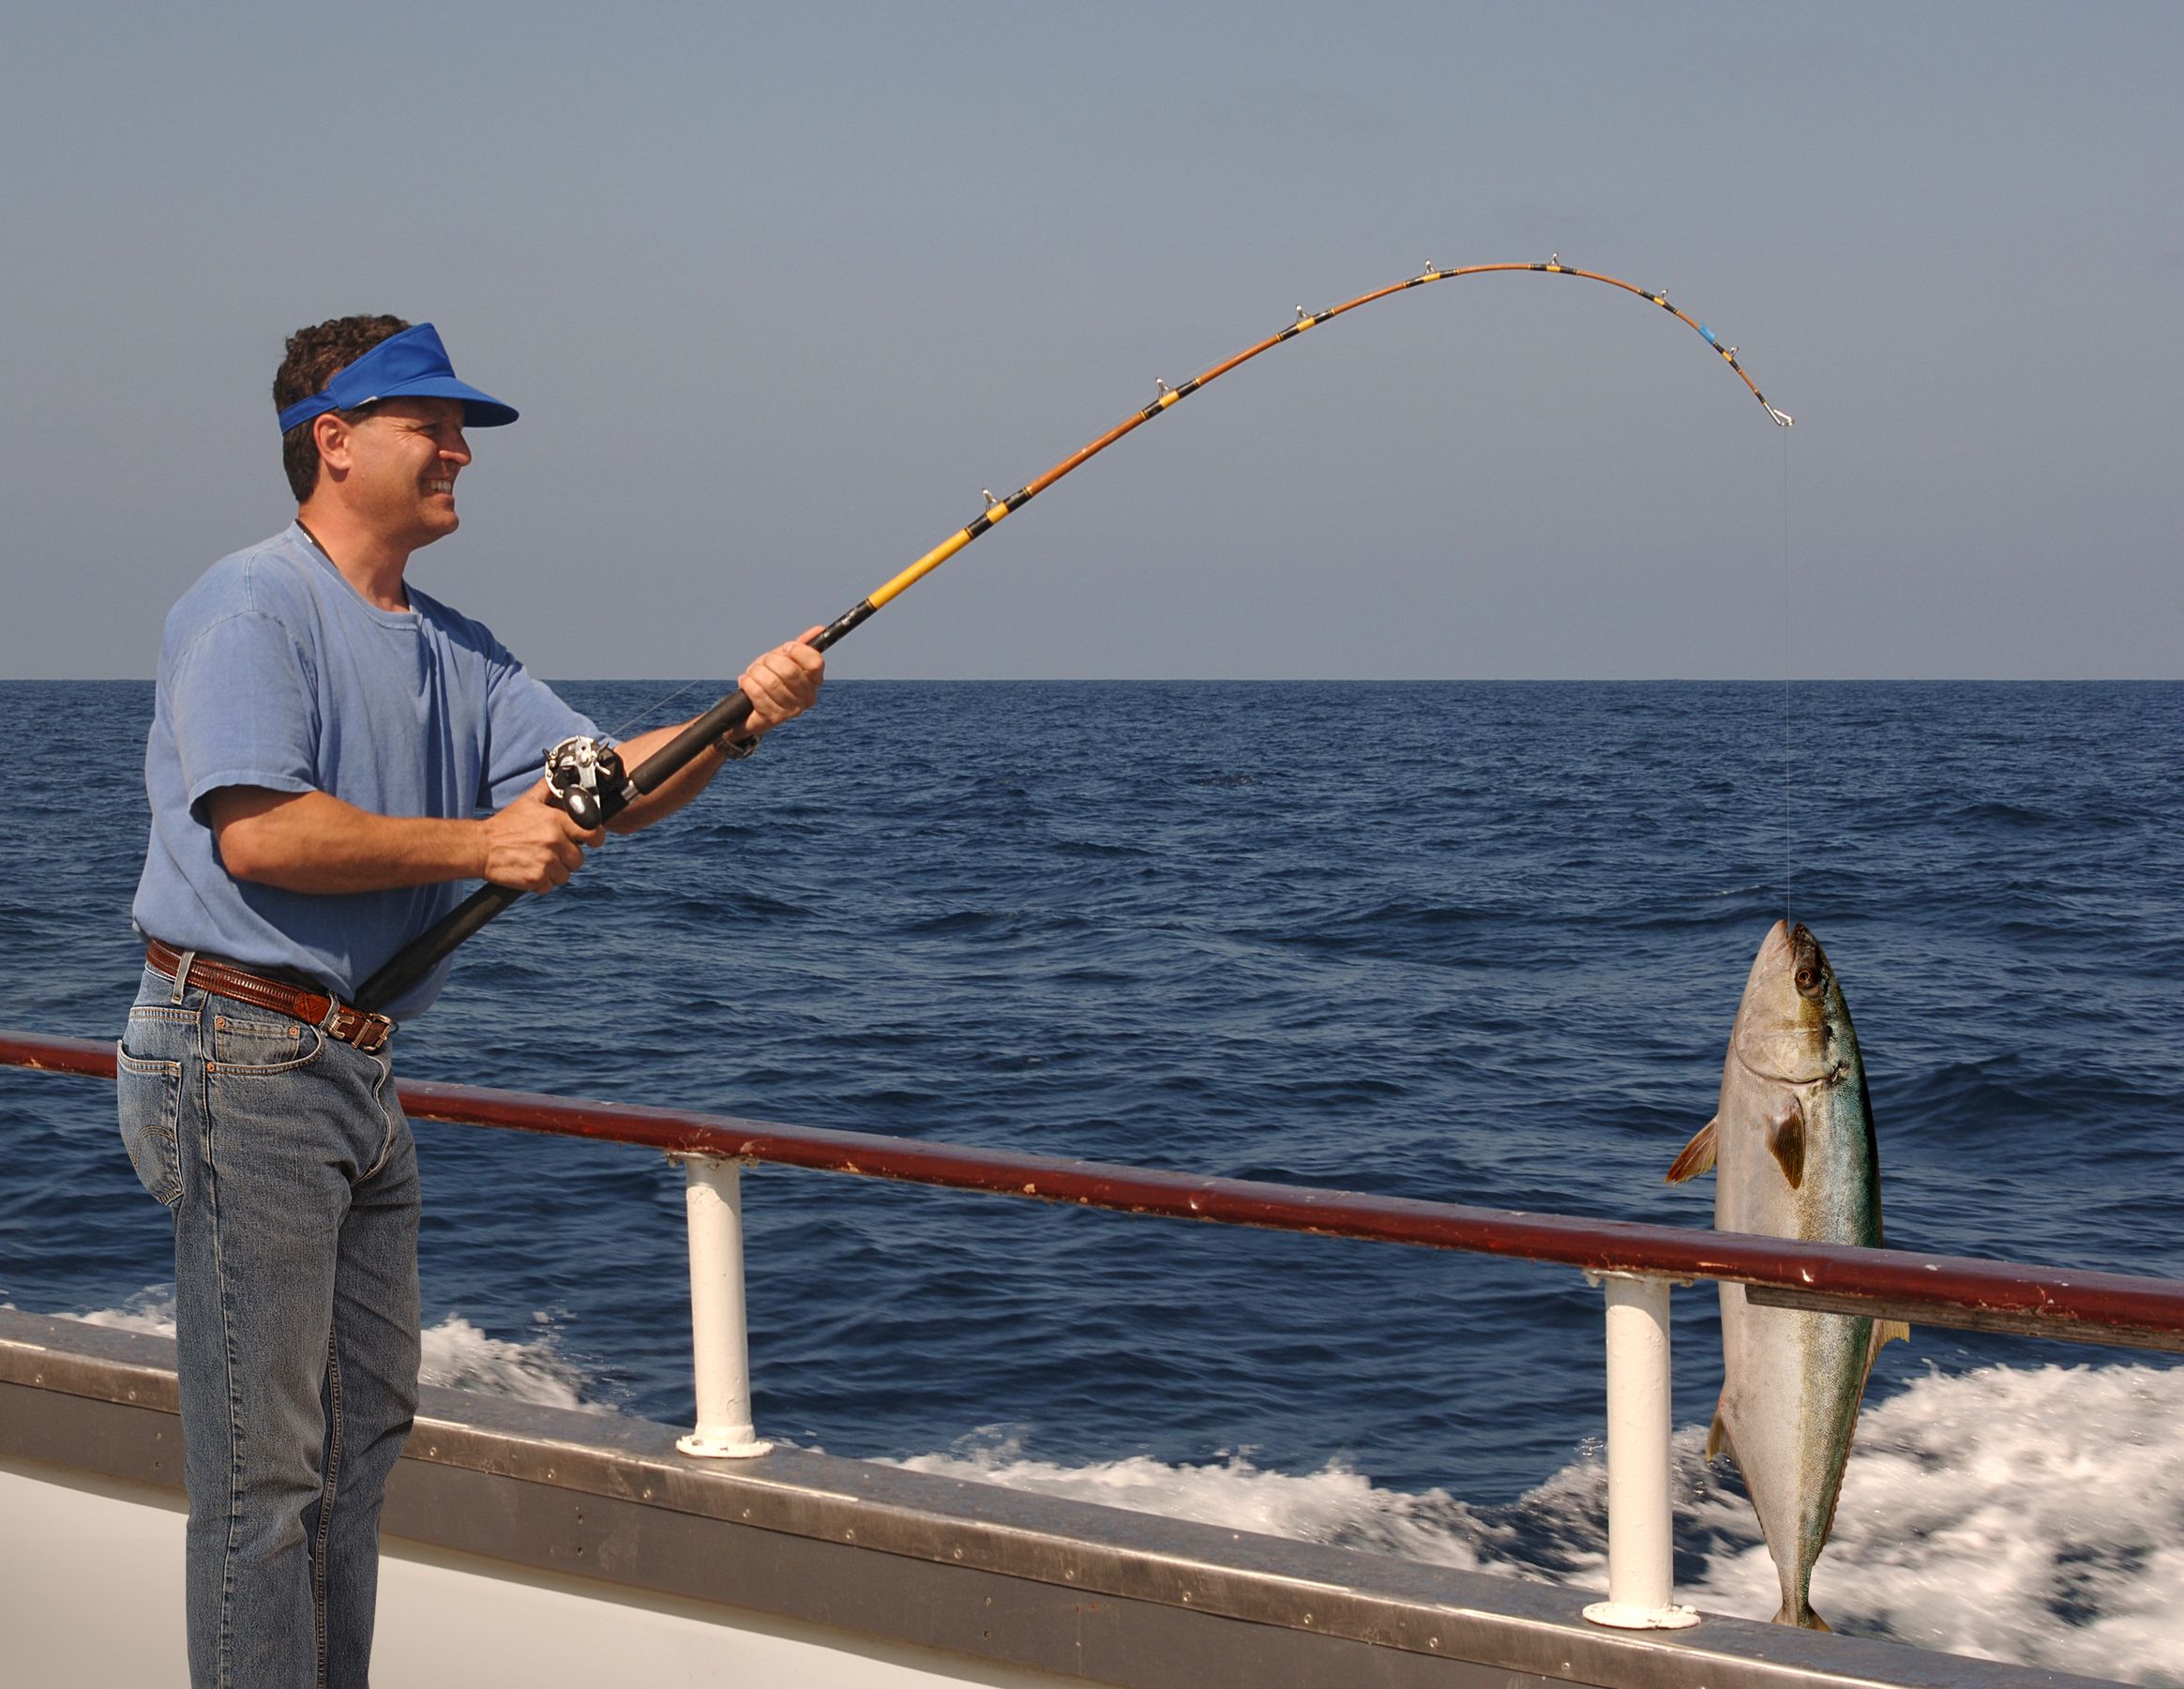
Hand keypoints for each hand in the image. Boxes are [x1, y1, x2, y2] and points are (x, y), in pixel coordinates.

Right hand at [479, 780, 604, 891]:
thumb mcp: (528, 801)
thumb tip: (562, 777)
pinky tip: (530, 870)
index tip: (591, 840)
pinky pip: (550, 886)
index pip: (592, 832)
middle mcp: (554, 842)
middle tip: (551, 851)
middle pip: (579, 858)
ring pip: (565, 874)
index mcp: (556, 822)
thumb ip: (549, 789)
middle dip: (568, 856)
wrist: (480, 847)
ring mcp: (546, 862)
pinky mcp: (536, 880)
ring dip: (555, 871)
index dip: (595, 837)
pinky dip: (542, 882)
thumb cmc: (505, 825)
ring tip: (538, 860)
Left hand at [737, 627, 825, 738]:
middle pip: (789, 671)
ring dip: (756, 673)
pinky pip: (757, 693)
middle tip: (764, 663)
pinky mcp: (773, 719)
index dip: (798, 651)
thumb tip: (819, 629)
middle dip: (770, 661)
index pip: (815, 662)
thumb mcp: (785, 660)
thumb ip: (801, 646)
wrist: (753, 708)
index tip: (786, 648)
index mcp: (815, 681)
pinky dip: (747, 683)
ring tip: (753, 674)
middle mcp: (808, 698)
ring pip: (771, 682)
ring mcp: (791, 710)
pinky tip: (747, 683)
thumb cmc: (773, 679)